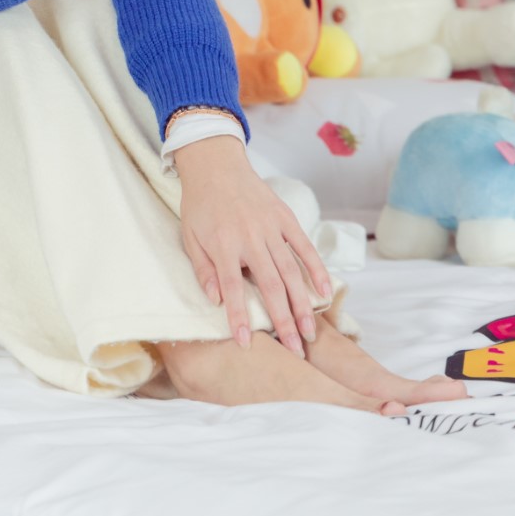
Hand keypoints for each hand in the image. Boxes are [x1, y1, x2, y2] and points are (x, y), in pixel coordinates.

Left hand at [174, 137, 332, 353]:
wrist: (216, 165)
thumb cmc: (200, 205)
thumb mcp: (190, 237)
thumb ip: (203, 270)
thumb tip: (216, 300)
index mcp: (223, 244)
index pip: (233, 288)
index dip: (240, 317)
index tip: (247, 344)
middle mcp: (250, 237)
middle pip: (270, 286)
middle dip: (282, 320)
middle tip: (293, 350)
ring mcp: (270, 227)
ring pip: (290, 271)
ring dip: (301, 304)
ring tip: (309, 332)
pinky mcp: (285, 217)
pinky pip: (303, 246)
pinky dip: (316, 268)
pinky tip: (324, 292)